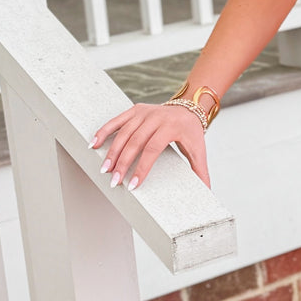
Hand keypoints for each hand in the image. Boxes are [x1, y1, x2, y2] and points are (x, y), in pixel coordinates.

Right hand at [90, 102, 209, 189]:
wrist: (188, 108)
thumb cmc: (192, 132)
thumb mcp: (199, 150)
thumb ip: (201, 171)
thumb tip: (207, 192)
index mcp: (171, 127)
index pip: (153, 149)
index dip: (142, 167)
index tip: (133, 184)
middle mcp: (155, 117)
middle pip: (135, 142)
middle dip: (123, 163)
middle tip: (114, 181)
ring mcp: (143, 112)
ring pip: (123, 133)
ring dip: (112, 152)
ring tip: (104, 170)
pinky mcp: (135, 110)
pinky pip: (117, 121)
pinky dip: (104, 131)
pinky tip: (93, 144)